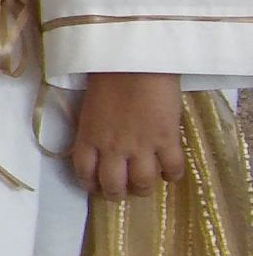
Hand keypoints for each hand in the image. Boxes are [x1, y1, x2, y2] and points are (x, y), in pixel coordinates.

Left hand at [70, 73, 183, 198]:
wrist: (135, 61)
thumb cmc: (108, 76)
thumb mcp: (90, 107)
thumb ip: (93, 129)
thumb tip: (98, 142)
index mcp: (89, 136)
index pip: (83, 172)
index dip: (90, 184)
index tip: (96, 186)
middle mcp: (112, 147)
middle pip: (113, 185)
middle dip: (117, 193)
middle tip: (123, 191)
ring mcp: (140, 146)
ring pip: (142, 183)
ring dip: (144, 188)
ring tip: (146, 184)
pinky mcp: (166, 139)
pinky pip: (172, 168)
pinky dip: (173, 175)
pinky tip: (170, 172)